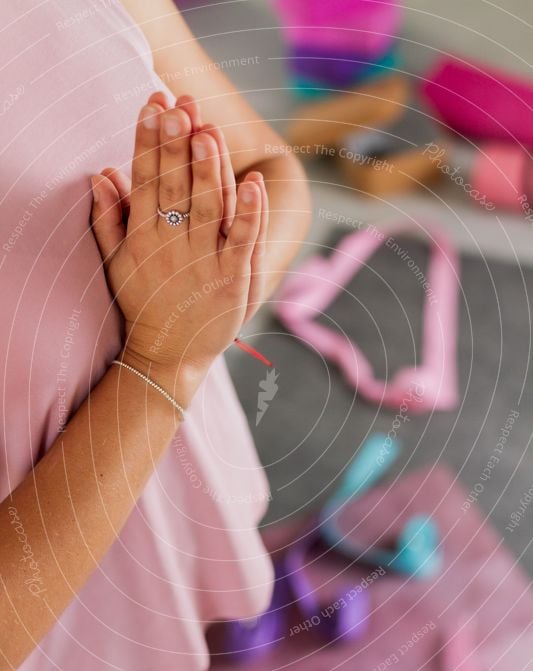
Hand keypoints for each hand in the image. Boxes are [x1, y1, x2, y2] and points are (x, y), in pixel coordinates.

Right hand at [90, 94, 268, 407]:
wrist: (169, 356)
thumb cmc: (145, 303)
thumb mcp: (118, 262)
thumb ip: (109, 218)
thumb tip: (100, 173)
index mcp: (143, 237)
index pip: (144, 180)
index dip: (147, 141)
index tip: (151, 104)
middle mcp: (173, 246)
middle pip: (175, 187)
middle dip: (175, 145)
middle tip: (177, 105)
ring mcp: (206, 262)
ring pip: (210, 207)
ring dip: (210, 168)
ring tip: (207, 130)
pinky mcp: (234, 279)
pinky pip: (243, 240)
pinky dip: (250, 212)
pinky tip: (253, 182)